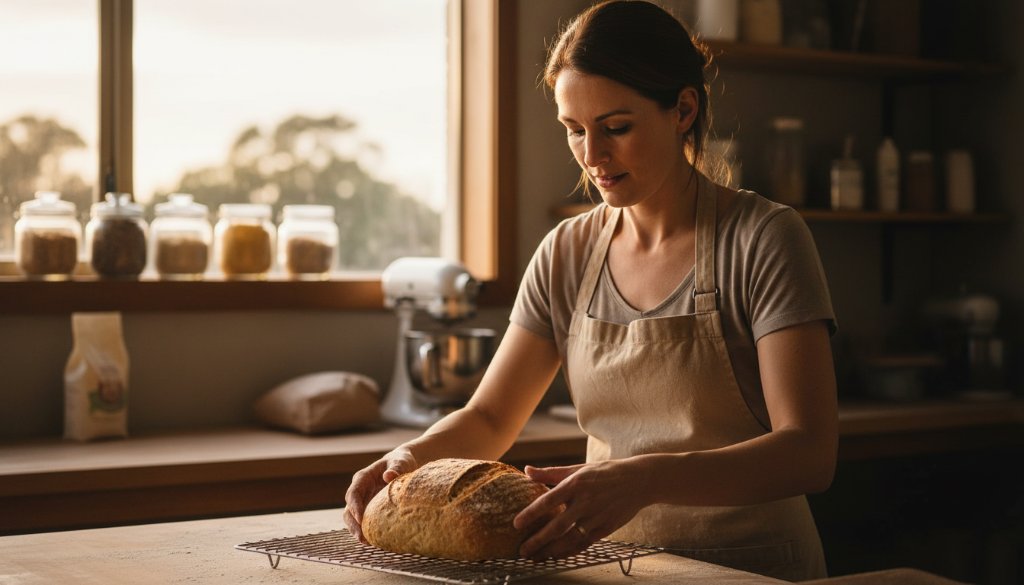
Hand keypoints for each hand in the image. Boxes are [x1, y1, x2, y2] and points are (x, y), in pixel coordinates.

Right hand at [342, 447, 417, 542]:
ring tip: (367, 542)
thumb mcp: (401, 461)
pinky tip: (375, 540)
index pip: (353, 493)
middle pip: (349, 509)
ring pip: (352, 518)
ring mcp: (363, 501)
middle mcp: (360, 490)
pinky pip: (364, 521)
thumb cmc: (401, 461)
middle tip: (362, 537)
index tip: (360, 518)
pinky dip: (366, 531)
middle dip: (353, 524)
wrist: (403, 465)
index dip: (354, 506)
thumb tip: (388, 476)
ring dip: (357, 530)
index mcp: (363, 478)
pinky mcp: (369, 509)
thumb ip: (396, 467)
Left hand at [513, 460, 647, 559]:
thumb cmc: (604, 473)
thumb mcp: (578, 468)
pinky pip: (584, 544)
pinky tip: (556, 556)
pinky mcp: (606, 528)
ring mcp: (596, 517)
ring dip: (551, 551)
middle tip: (522, 551)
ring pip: (570, 539)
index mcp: (576, 483)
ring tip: (536, 557)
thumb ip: (550, 473)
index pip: (548, 500)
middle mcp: (585, 501)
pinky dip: (569, 552)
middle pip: (557, 526)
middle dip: (538, 540)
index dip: (531, 514)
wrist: (639, 481)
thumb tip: (526, 470)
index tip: (516, 524)